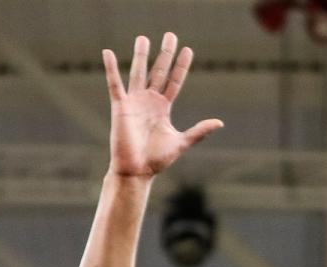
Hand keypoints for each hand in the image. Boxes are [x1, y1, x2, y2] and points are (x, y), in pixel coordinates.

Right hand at [103, 33, 222, 178]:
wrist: (137, 171)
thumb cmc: (157, 160)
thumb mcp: (181, 142)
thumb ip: (199, 131)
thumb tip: (220, 122)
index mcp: (163, 108)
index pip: (174, 81)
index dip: (181, 66)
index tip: (188, 50)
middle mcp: (149, 101)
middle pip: (158, 71)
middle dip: (164, 54)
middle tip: (170, 35)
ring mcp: (135, 102)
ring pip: (138, 73)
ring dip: (141, 55)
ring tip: (143, 38)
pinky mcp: (120, 106)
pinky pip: (115, 84)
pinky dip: (111, 69)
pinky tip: (107, 53)